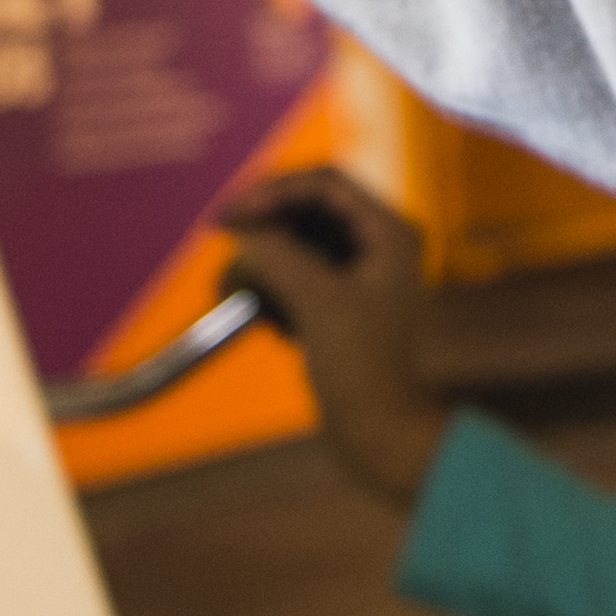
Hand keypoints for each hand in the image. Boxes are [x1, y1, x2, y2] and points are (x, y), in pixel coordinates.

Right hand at [218, 171, 453, 509]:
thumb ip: (279, 256)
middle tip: (225, 239)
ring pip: (299, 243)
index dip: (275, 190)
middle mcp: (379, 246)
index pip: (325, 184)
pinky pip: (298, 276)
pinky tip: (261, 314)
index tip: (233, 215)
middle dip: (265, 225)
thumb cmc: (363, 369)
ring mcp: (361, 276)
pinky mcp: (341, 306)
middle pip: (309, 209)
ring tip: (232, 283)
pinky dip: (273, 286)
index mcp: (389, 233)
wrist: (380, 432)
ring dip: (263, 258)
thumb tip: (245, 232)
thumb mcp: (318, 303)